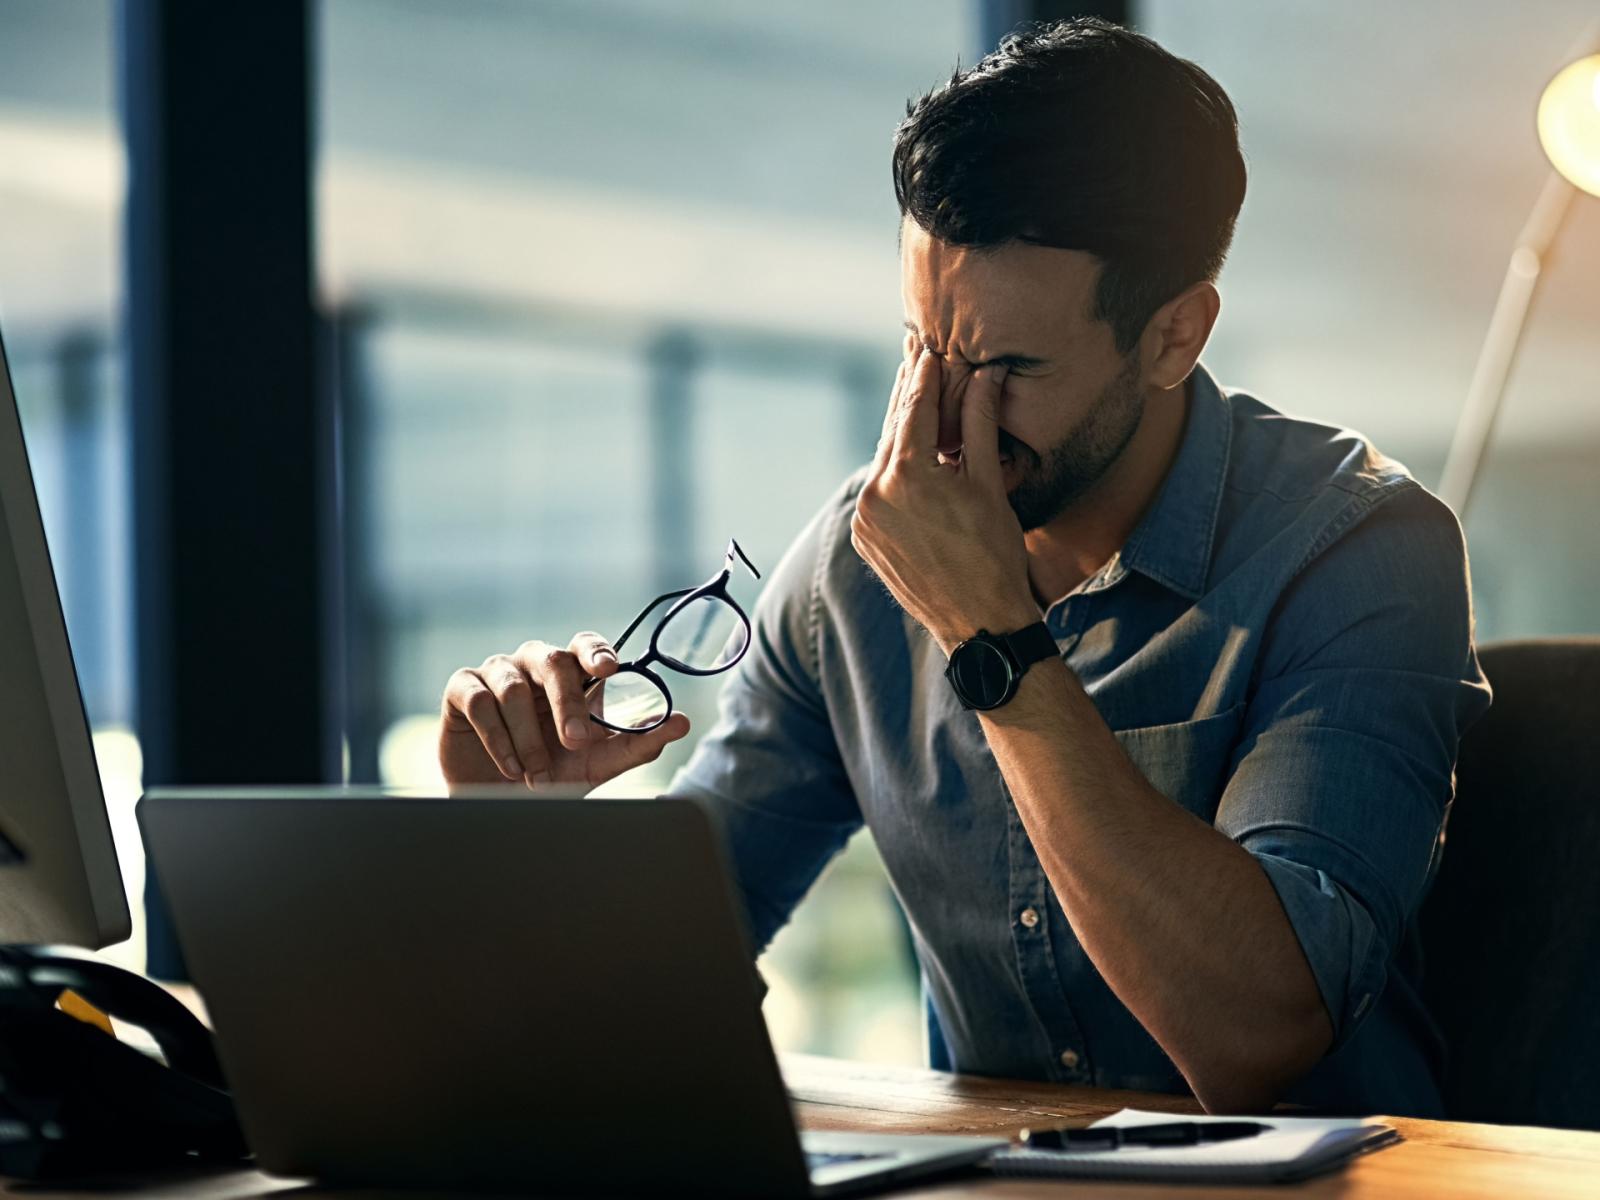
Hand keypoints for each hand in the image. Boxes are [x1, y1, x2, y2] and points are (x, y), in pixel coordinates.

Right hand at [439, 632, 689, 792]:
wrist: (500, 804)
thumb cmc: (554, 774)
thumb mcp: (599, 764)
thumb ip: (639, 743)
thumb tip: (682, 723)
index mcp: (571, 675)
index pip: (585, 645)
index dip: (595, 650)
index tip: (608, 667)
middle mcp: (534, 665)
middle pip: (553, 661)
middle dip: (567, 704)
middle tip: (577, 742)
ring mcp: (497, 673)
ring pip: (513, 688)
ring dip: (529, 738)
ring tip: (536, 774)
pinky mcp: (462, 689)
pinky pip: (481, 701)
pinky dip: (498, 738)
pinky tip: (510, 767)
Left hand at [850, 344, 1035, 654]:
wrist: (978, 622)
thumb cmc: (995, 553)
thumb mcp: (989, 482)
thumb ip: (978, 424)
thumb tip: (985, 374)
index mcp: (907, 475)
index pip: (915, 409)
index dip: (924, 375)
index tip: (929, 348)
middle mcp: (876, 494)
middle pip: (893, 430)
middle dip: (908, 396)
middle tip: (915, 359)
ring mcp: (865, 519)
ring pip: (883, 460)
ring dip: (901, 432)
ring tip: (915, 401)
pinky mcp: (864, 539)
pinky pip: (878, 491)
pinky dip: (893, 470)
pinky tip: (910, 454)